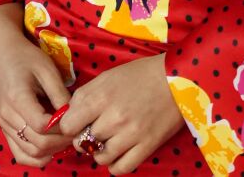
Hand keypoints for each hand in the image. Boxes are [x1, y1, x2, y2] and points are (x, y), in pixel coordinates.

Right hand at [0, 3, 72, 167]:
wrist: (1, 55)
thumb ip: (60, 95)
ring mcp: (4, 124)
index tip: (74, 120)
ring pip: (30, 152)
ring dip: (51, 150)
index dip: (62, 129)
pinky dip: (36, 157)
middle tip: (75, 131)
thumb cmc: (26, 58)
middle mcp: (7, 116)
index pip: (42, 126)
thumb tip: (73, 117)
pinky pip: (19, 153)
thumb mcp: (47, 70)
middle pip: (37, 143)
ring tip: (65, 138)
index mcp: (18, 98)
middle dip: (60, 142)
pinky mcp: (4, 129)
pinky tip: (50, 150)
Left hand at [59, 53, 184, 173]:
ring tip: (108, 142)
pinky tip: (118, 153)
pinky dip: (115, 165)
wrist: (175, 79)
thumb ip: (85, 95)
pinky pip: (121, 168)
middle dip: (85, 138)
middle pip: (83, 142)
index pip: (68, 126)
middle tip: (94, 131)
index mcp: (100, 97)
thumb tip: (68, 115)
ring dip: (100, 152)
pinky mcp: (147, 146)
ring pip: (100, 158)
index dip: (70, 126)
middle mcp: (113, 118)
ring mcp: (131, 135)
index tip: (77, 124)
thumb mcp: (106, 77)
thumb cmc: (139, 74)